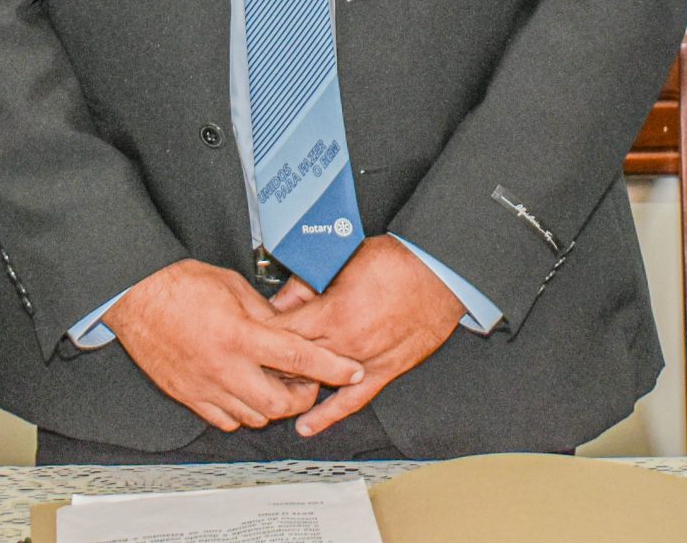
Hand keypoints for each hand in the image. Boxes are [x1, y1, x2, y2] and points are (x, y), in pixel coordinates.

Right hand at [102, 259, 365, 432]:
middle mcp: (225, 367)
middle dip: (302, 397)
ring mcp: (206, 387)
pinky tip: (245, 392)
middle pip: (280, 404)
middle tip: (307, 381)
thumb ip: (267, 313)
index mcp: (241, 335)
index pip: (299, 359)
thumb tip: (290, 329)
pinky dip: (243, 412)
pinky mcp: (189, 396)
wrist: (137, 296)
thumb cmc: (182, 285)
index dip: (332, 368)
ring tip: (276, 384)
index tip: (352, 372)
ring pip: (255, 418)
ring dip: (273, 406)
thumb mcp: (235, 287)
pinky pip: (226, 421)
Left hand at [268, 236, 465, 437]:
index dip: (261, 334)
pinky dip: (328, 415)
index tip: (248, 333)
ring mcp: (364, 361)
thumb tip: (282, 298)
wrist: (439, 273)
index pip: (282, 332)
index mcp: (332, 313)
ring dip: (295, 382)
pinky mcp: (384, 371)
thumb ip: (309, 284)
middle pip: (294, 360)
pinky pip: (352, 399)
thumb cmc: (396, 262)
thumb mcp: (342, 263)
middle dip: (272, 360)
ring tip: (272, 385)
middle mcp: (346, 343)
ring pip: (318, 381)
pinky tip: (307, 425)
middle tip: (255, 359)